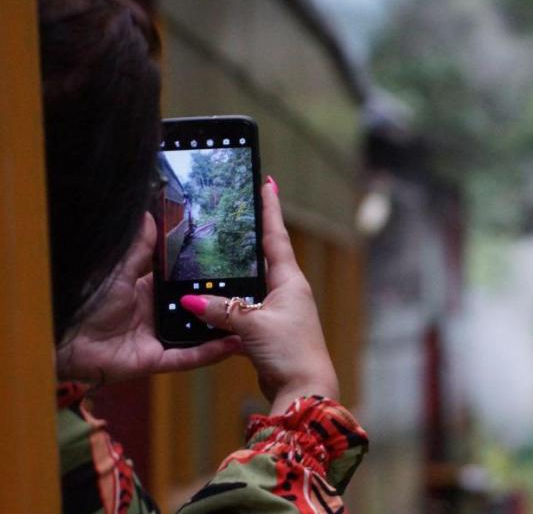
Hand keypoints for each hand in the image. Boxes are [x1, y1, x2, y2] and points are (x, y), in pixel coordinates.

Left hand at [55, 213, 242, 384]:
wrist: (61, 337)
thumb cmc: (84, 300)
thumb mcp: (118, 269)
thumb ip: (139, 247)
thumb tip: (150, 214)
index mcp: (144, 290)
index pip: (180, 280)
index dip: (202, 273)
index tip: (227, 262)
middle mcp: (153, 314)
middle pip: (192, 307)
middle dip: (218, 301)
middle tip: (251, 288)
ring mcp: (156, 338)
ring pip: (196, 333)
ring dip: (220, 327)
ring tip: (250, 317)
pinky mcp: (154, 359)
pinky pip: (187, 357)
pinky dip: (210, 352)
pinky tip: (234, 342)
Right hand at [179, 180, 338, 413]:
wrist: (304, 389)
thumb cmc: (289, 351)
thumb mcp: (252, 325)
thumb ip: (221, 310)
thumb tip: (189, 298)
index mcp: (290, 280)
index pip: (276, 236)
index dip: (270, 209)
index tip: (268, 182)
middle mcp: (287, 291)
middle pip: (263, 257)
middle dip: (248, 237)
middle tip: (232, 212)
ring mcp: (279, 311)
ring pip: (251, 285)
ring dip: (235, 274)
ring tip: (214, 252)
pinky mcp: (269, 331)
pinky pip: (245, 310)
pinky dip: (229, 305)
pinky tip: (211, 302)